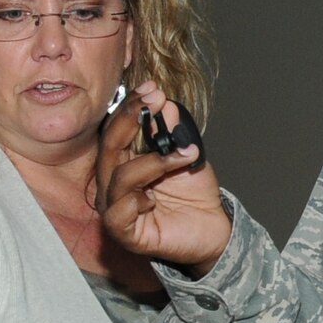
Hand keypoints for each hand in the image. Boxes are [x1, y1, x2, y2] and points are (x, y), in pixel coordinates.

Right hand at [97, 81, 231, 272]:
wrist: (213, 229)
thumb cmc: (194, 194)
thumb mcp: (187, 154)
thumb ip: (173, 132)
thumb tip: (164, 104)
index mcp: (122, 162)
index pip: (117, 129)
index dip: (132, 107)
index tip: (152, 89)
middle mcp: (112, 184)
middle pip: (109, 147)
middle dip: (132, 120)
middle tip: (156, 101)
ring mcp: (115, 209)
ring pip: (119, 178)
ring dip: (154, 162)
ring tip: (185, 155)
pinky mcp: (124, 234)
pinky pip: (119, 213)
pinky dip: (138, 201)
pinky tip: (156, 199)